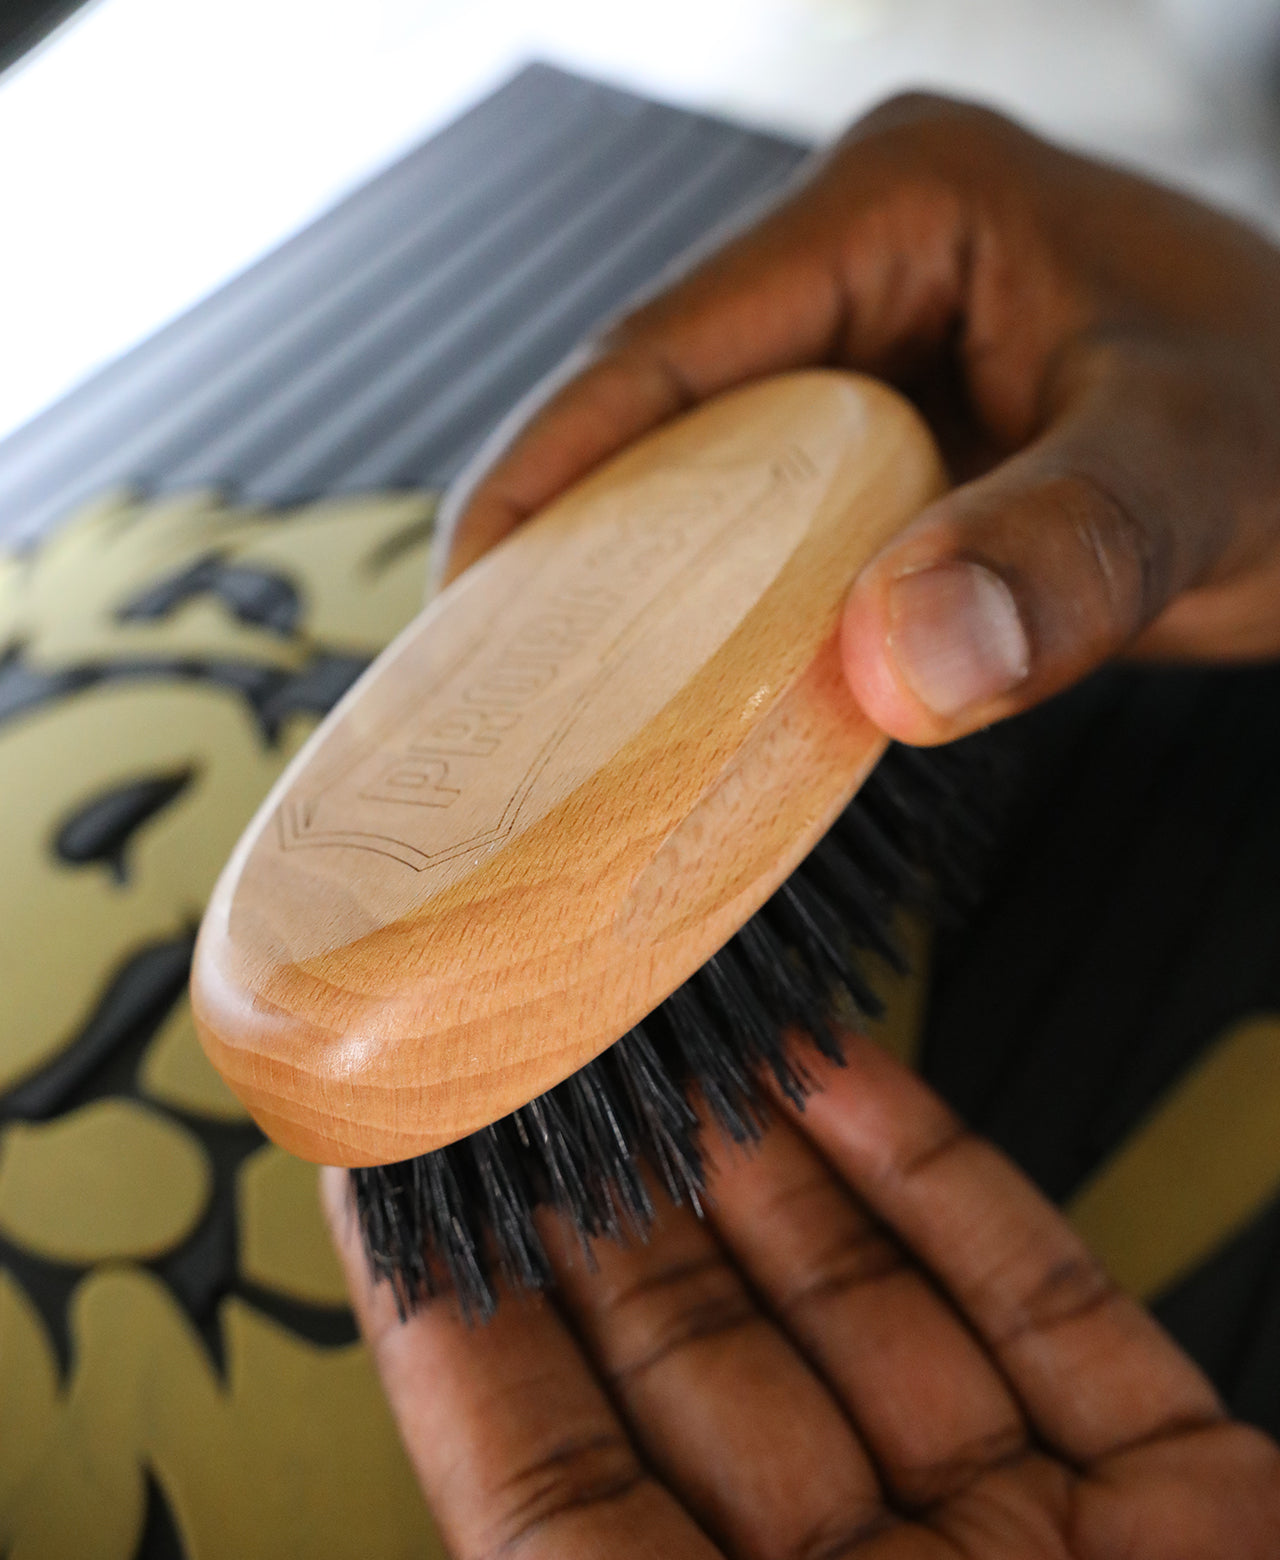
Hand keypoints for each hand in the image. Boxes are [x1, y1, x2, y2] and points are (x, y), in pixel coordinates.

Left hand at [324, 1035, 1279, 1557]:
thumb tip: (465, 1517)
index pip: (540, 1483)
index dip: (456, 1320)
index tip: (395, 1175)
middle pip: (699, 1367)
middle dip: (613, 1201)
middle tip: (536, 1049)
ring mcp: (1030, 1559)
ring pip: (859, 1306)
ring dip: (761, 1158)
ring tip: (665, 1028)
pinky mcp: (1183, 1510)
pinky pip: (1043, 1307)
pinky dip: (938, 1178)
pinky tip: (836, 1073)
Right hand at [437, 92, 1279, 744]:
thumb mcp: (1196, 478)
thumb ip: (1062, 553)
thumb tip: (894, 664)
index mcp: (905, 203)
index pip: (667, 344)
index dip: (545, 472)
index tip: (467, 598)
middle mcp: (864, 258)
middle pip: (652, 407)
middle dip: (558, 536)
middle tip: (483, 675)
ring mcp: (868, 345)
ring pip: (693, 467)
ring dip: (622, 576)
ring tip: (543, 691)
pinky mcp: (881, 428)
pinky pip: (756, 513)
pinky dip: (705, 597)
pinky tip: (668, 678)